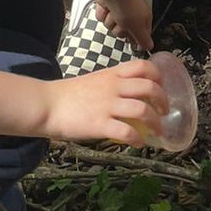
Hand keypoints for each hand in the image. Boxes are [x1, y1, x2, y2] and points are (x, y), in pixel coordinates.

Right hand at [43, 59, 166, 145]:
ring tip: (158, 131)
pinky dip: (138, 140)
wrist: (46, 104)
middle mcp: (113, 87)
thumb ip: (112, 84)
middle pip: (150, 88)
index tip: (162, 87)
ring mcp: (107, 105)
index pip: (144, 66)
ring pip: (143, 110)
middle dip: (163, 101)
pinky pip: (127, 132)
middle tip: (164, 112)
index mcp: (112, 74)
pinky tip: (138, 144)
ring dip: (155, 123)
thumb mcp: (94, 81)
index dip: (158, 77)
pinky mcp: (100, 124)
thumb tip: (130, 96)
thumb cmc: (68, 94)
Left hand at [93, 0, 153, 53]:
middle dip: (119, 30)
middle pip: (122, 34)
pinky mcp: (107, 7)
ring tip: (114, 12)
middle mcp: (130, 15)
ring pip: (111, 27)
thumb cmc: (128, 5)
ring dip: (110, 21)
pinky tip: (107, 7)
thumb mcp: (139, 27)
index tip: (130, 37)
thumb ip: (143, 39)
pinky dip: (103, 13)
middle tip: (122, 22)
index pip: (140, 36)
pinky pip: (101, 18)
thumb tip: (150, 47)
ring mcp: (118, 11)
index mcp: (143, 18)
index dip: (134, 39)